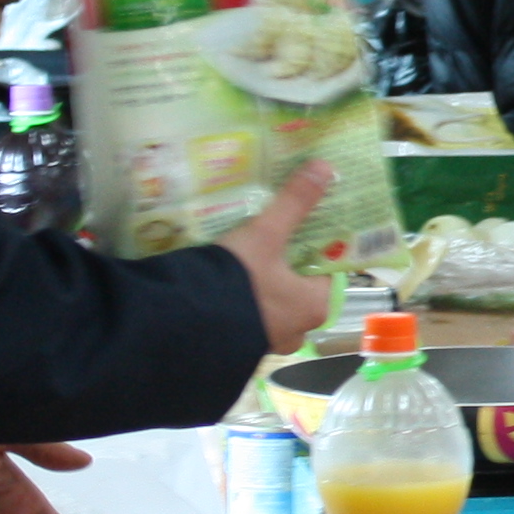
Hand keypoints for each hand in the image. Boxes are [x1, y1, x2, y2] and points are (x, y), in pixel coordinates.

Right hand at [212, 162, 341, 349]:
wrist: (184, 322)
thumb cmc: (239, 279)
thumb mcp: (266, 234)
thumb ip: (294, 202)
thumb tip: (325, 166)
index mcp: (316, 306)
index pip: (329, 271)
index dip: (316, 247)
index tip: (302, 228)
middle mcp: (299, 330)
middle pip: (300, 286)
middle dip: (286, 265)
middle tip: (271, 237)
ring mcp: (270, 342)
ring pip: (274, 303)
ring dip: (264, 283)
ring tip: (248, 255)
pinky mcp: (241, 346)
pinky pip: (250, 316)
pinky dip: (245, 300)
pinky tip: (229, 280)